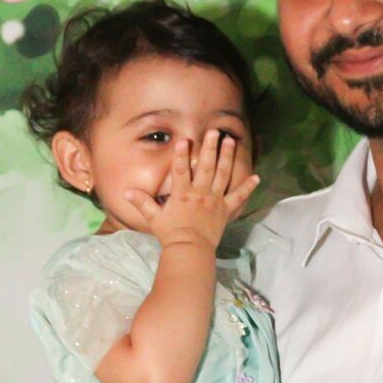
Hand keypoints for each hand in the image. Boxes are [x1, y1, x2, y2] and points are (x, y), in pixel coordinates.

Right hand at [125, 131, 258, 250]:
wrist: (190, 250)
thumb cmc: (170, 234)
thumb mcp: (154, 218)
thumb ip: (142, 202)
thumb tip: (125, 192)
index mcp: (182, 194)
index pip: (181, 171)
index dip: (181, 155)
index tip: (184, 140)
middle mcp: (200, 194)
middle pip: (206, 167)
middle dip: (210, 148)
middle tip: (215, 132)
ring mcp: (215, 201)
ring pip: (223, 175)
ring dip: (227, 157)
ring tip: (231, 141)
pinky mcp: (225, 210)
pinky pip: (238, 197)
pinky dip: (248, 187)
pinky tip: (256, 176)